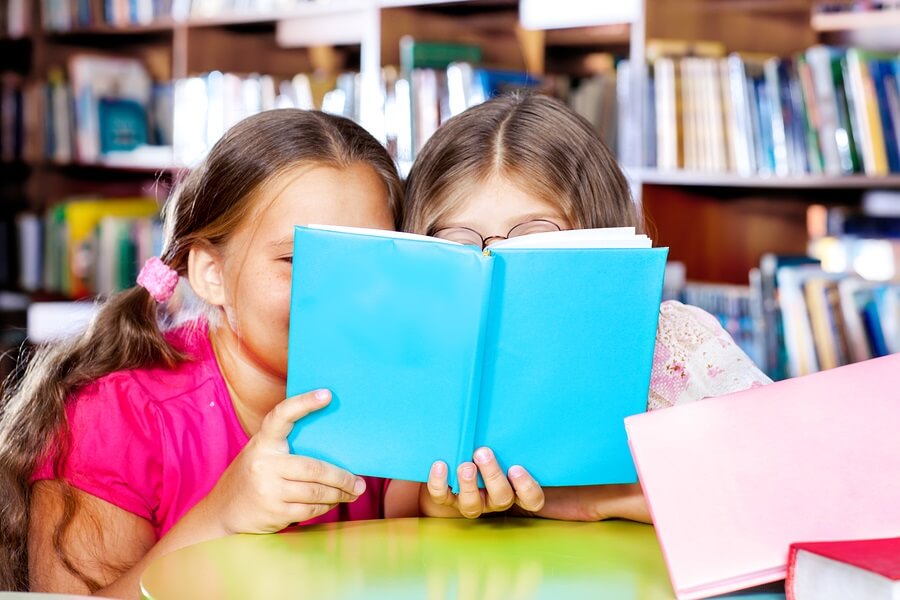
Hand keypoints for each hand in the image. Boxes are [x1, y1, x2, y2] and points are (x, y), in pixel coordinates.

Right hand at [202, 389, 366, 533]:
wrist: (221, 513)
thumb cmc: (251, 477)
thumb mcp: (260, 455)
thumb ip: (284, 448)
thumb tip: (331, 443)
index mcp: (262, 443)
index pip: (281, 416)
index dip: (303, 403)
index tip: (327, 394)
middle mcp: (264, 464)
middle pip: (315, 468)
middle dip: (342, 477)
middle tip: (359, 482)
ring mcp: (269, 490)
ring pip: (316, 492)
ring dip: (339, 493)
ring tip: (352, 492)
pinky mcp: (274, 512)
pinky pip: (310, 509)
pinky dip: (326, 506)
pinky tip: (332, 502)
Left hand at [422, 447, 544, 518]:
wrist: (459, 453)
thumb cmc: (490, 446)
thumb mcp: (505, 445)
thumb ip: (511, 436)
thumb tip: (517, 402)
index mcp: (515, 488)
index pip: (532, 500)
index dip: (526, 488)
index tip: (516, 467)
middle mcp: (495, 499)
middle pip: (501, 498)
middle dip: (492, 475)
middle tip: (483, 452)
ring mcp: (472, 502)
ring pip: (473, 505)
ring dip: (468, 484)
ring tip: (465, 465)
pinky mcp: (448, 500)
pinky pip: (443, 498)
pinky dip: (440, 483)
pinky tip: (440, 465)